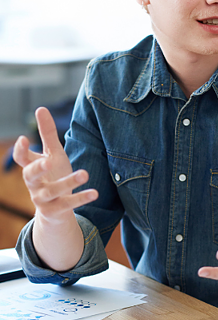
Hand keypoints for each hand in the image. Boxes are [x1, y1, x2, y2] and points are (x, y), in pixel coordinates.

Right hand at [12, 107, 97, 223]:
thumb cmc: (53, 175)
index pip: (22, 159)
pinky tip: (94, 193)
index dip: (20, 150)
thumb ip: (47, 134)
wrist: (55, 209)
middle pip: (31, 176)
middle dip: (38, 168)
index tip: (23, 139)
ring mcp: (42, 199)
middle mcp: (33, 184)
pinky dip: (81, 198)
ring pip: (53, 190)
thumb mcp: (52, 154)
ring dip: (69, 182)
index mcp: (32, 168)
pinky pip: (68, 205)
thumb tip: (40, 108)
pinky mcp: (55, 210)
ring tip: (85, 173)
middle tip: (49, 161)